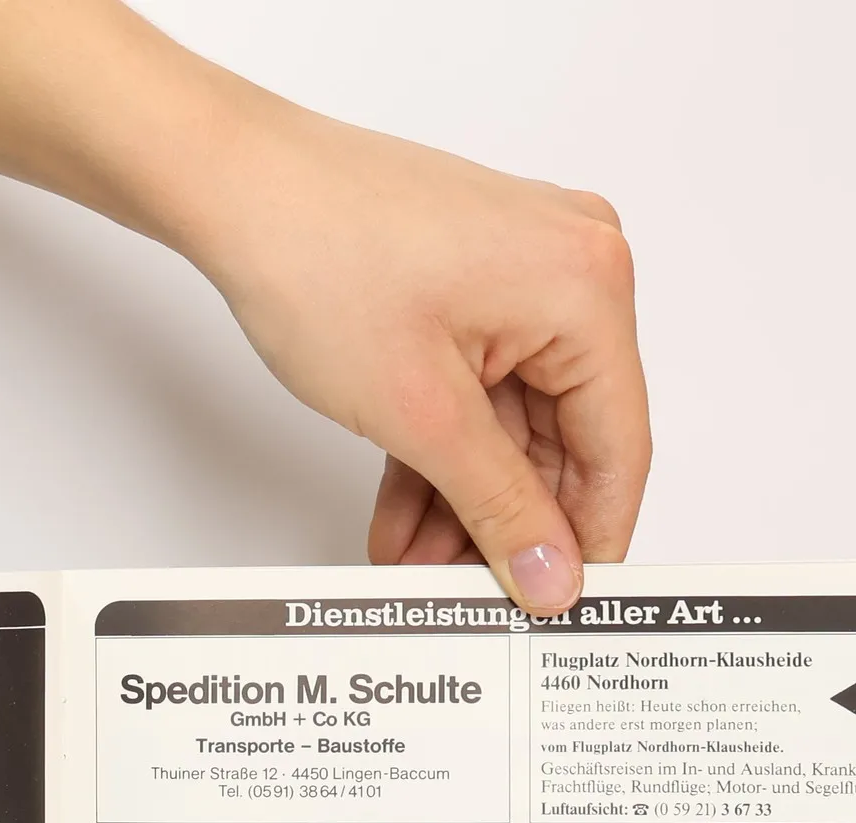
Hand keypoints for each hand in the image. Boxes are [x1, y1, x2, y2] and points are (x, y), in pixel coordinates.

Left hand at [179, 101, 649, 612]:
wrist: (236, 190)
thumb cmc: (320, 256)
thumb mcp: (422, 415)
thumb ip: (498, 505)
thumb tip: (550, 569)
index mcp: (587, 287)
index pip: (618, 447)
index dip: (588, 538)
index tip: (559, 599)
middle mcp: (571, 269)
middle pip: (562, 440)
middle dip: (504, 524)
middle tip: (469, 594)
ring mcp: (519, 274)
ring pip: (509, 426)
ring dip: (461, 502)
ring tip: (416, 567)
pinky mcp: (471, 286)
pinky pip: (475, 392)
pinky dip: (438, 456)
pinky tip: (403, 519)